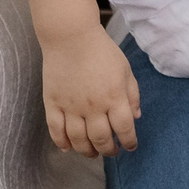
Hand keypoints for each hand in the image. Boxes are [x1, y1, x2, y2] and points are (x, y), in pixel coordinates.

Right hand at [40, 27, 140, 156]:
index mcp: (114, 97)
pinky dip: (61, 142)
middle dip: (108, 150)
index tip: (130, 147)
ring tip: (91, 152)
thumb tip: (135, 117)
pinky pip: (56, 129)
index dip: (129, 142)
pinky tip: (67, 147)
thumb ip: (132, 94)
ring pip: (79, 139)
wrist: (70, 36)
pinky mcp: (53, 103)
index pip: (124, 129)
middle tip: (111, 151)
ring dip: (86, 151)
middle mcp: (93, 106)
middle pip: (101, 139)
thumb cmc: (101, 50)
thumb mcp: (125, 69)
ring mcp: (71, 106)